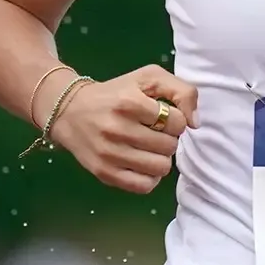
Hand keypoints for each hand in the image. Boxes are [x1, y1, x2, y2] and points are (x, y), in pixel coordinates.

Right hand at [47, 64, 196, 194]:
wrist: (70, 110)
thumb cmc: (116, 93)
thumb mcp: (148, 77)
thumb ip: (181, 91)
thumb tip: (195, 123)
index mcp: (130, 102)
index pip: (178, 123)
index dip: (177, 121)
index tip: (164, 118)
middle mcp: (118, 129)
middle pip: (170, 147)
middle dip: (168, 139)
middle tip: (154, 133)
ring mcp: (110, 154)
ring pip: (160, 168)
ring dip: (160, 158)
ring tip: (149, 148)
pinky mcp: (104, 173)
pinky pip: (144, 186)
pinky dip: (149, 177)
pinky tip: (143, 164)